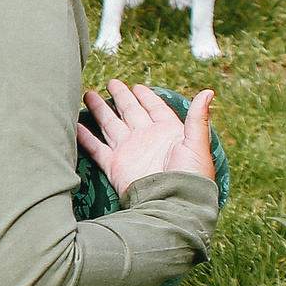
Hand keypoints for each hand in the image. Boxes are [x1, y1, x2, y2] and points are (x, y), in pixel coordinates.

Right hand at [74, 82, 214, 194]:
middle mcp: (146, 138)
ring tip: (89, 95)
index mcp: (167, 131)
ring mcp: (129, 151)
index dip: (145, 97)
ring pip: (111, 125)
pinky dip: (86, 137)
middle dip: (121, 97)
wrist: (172, 203)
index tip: (136, 86)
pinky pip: (97, 147)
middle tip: (111, 83)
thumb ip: (198, 117)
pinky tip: (77, 125)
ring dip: (101, 110)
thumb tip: (209, 92)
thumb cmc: (190, 176)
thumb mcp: (197, 143)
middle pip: (130, 112)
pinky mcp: (115, 165)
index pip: (154, 108)